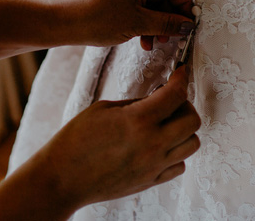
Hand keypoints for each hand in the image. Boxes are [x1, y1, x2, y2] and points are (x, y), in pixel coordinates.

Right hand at [0, 66, 200, 220]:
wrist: (62, 178)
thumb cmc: (76, 140)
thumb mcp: (104, 109)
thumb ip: (137, 103)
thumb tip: (158, 98)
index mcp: (139, 121)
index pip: (176, 94)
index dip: (181, 78)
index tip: (180, 72)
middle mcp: (152, 144)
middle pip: (192, 120)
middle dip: (184, 104)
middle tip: (170, 100)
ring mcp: (154, 165)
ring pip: (192, 144)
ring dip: (184, 130)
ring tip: (166, 124)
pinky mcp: (151, 181)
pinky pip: (180, 165)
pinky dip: (175, 152)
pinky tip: (159, 145)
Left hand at [55, 0, 193, 49]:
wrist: (61, 22)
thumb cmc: (97, 18)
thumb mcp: (138, 24)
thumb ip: (166, 23)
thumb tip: (187, 25)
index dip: (182, 7)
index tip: (187, 26)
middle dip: (166, 19)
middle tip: (168, 40)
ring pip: (148, 3)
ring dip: (153, 24)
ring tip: (151, 43)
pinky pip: (134, 5)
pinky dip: (140, 21)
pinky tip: (139, 39)